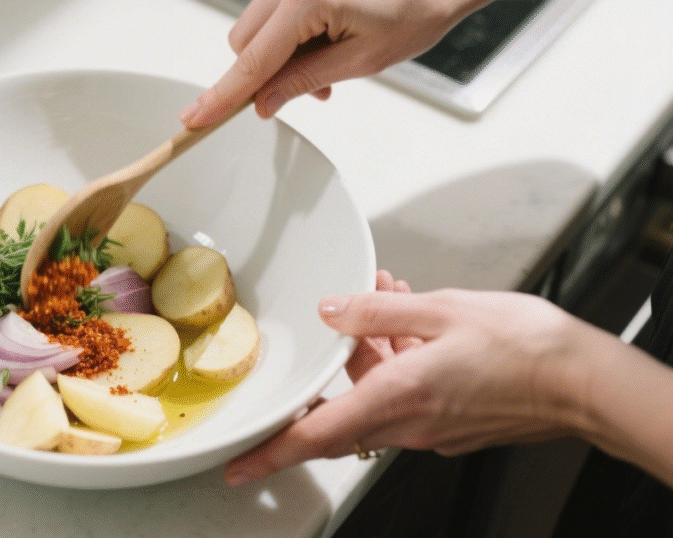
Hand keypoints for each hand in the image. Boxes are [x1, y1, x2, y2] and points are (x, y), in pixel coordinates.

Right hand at [181, 0, 490, 126]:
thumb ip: (303, 82)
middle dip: (263, 76)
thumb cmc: (413, 11)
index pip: (252, 61)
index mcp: (306, 1)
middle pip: (244, 44)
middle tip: (313, 92)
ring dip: (279, 60)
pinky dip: (289, 42)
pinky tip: (323, 48)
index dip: (223, 96)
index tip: (195, 118)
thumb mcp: (360, 60)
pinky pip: (272, 20)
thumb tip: (263, 103)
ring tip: (327, 68)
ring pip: (255, 33)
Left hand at [225, 271, 603, 485]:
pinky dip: (398, 361)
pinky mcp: (450, 424)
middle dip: (334, 363)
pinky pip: (405, 395)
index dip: (269, 452)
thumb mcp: (441, 310)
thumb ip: (375, 312)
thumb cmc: (525, 348)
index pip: (314, 436)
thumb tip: (332, 311)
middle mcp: (409, 424)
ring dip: (372, 351)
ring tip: (389, 300)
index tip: (238, 465)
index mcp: (397, 398)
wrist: (584, 380)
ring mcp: (431, 429)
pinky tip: (412, 323)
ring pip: (376, 394)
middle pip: (343, 406)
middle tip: (340, 324)